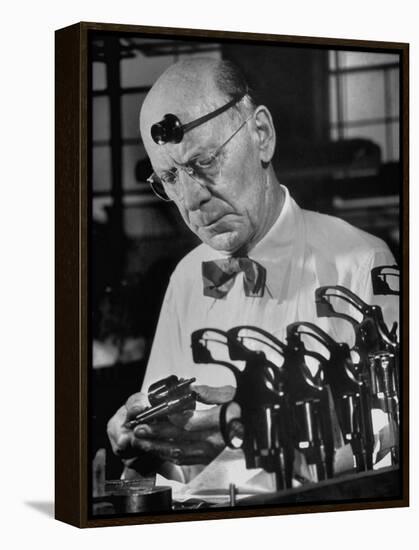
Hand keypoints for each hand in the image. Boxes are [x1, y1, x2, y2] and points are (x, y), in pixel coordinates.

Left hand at [107, 385, 234, 466]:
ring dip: (157, 446)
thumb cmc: (243, 410)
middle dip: (156, 433)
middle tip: (138, 428)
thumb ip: (210, 392)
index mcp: (220, 422)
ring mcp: (210, 453)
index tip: (154, 413)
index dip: (169, 419)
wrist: (254, 430)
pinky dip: (167, 454)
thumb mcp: (232, 395)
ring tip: (141, 439)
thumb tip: (191, 388)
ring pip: (178, 451)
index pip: (189, 422)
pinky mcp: (207, 459)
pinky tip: (156, 448)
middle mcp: (214, 441)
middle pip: (179, 438)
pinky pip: (184, 459)